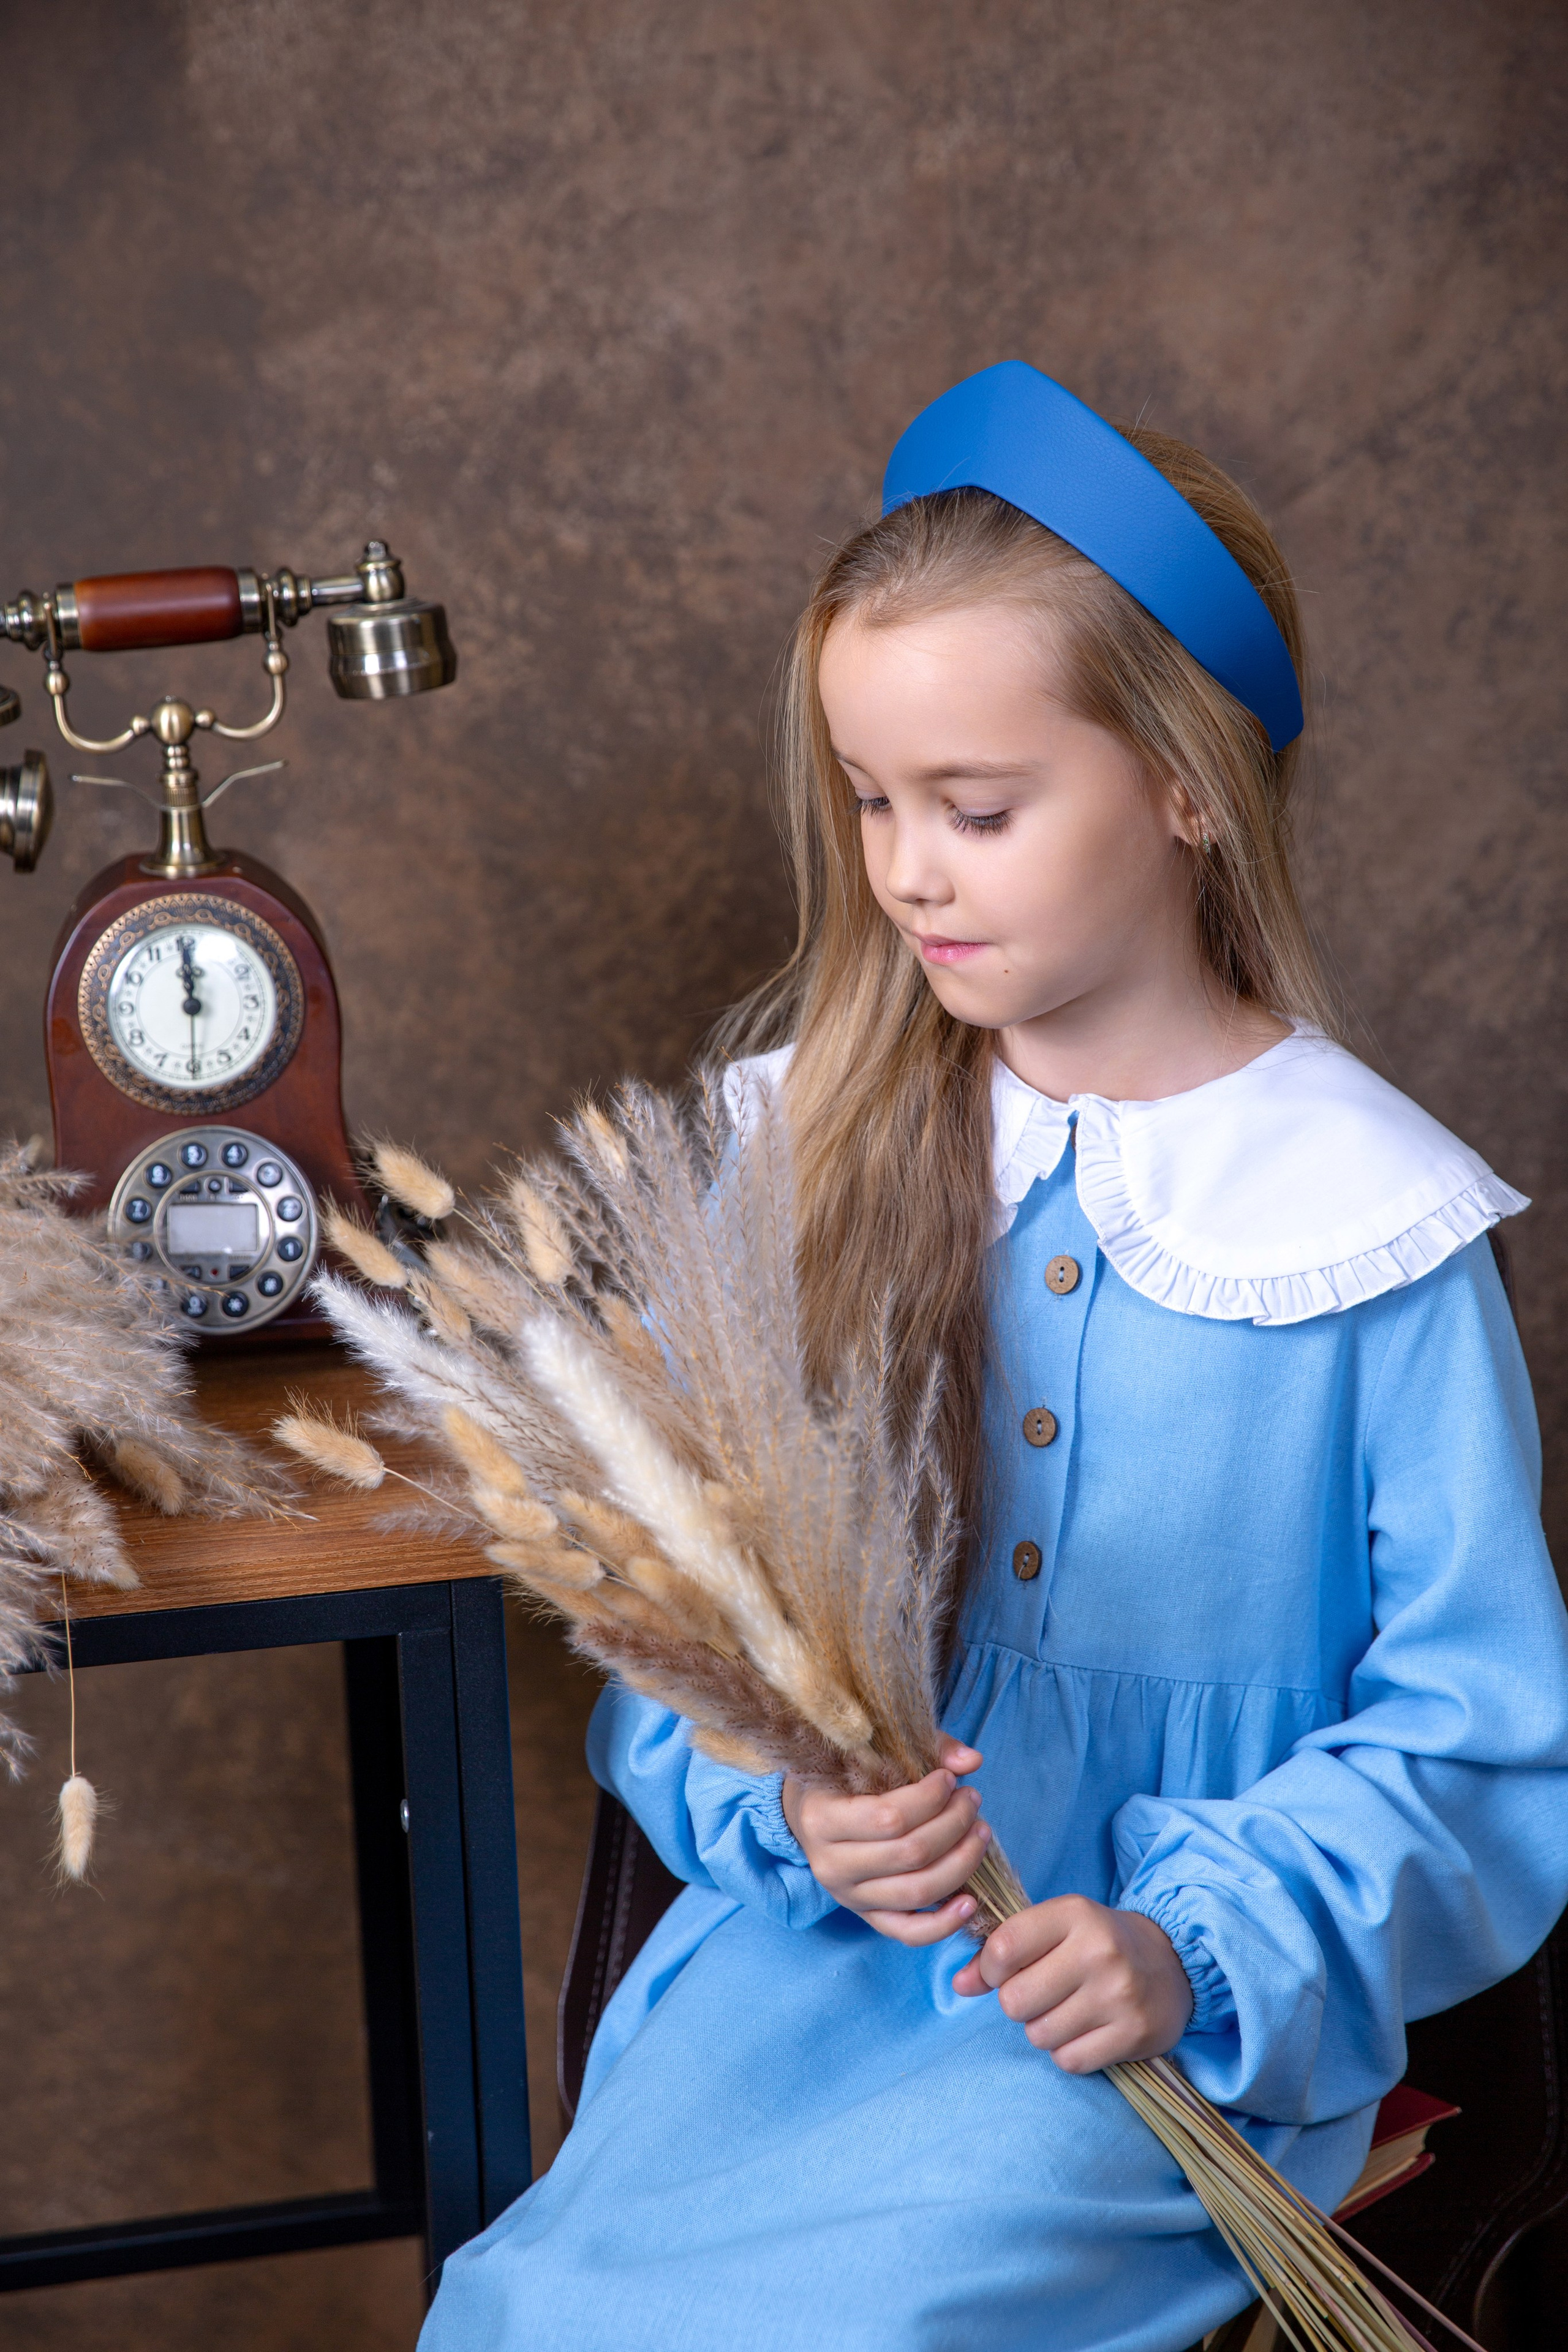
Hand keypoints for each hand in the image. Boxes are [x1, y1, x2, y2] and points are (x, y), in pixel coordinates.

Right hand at [780, 1739, 991, 1946]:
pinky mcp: (867, 1917)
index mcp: (821, 1820)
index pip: (889, 1818)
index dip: (930, 1799)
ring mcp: (849, 1897)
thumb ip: (924, 1749)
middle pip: (910, 1854)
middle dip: (954, 1824)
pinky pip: (909, 1933)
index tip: (949, 1779)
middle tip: (972, 1800)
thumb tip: (972, 1761)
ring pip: (917, 1892)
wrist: (806, 1815)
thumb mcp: (870, 1754)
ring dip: (960, 1863)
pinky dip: (944, 1924)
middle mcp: (831, 1866)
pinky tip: (970, 1902)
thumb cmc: (841, 1777)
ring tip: (980, 1834)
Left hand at [951, 1894, 1192, 2071]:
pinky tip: (1087, 2030)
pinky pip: (1069, 2060)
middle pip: (1015, 2001)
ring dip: (1044, 2029)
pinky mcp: (1134, 2033)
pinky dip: (1069, 2051)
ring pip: (1039, 2034)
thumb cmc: (1097, 1944)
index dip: (990, 1969)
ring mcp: (1119, 1995)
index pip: (1003, 1948)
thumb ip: (1000, 1953)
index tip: (1003, 1971)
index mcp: (1075, 1913)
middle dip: (1019, 2003)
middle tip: (1043, 1993)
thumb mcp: (1052, 1930)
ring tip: (1068, 2010)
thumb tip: (959, 1985)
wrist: (1171, 1964)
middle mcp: (1099, 1951)